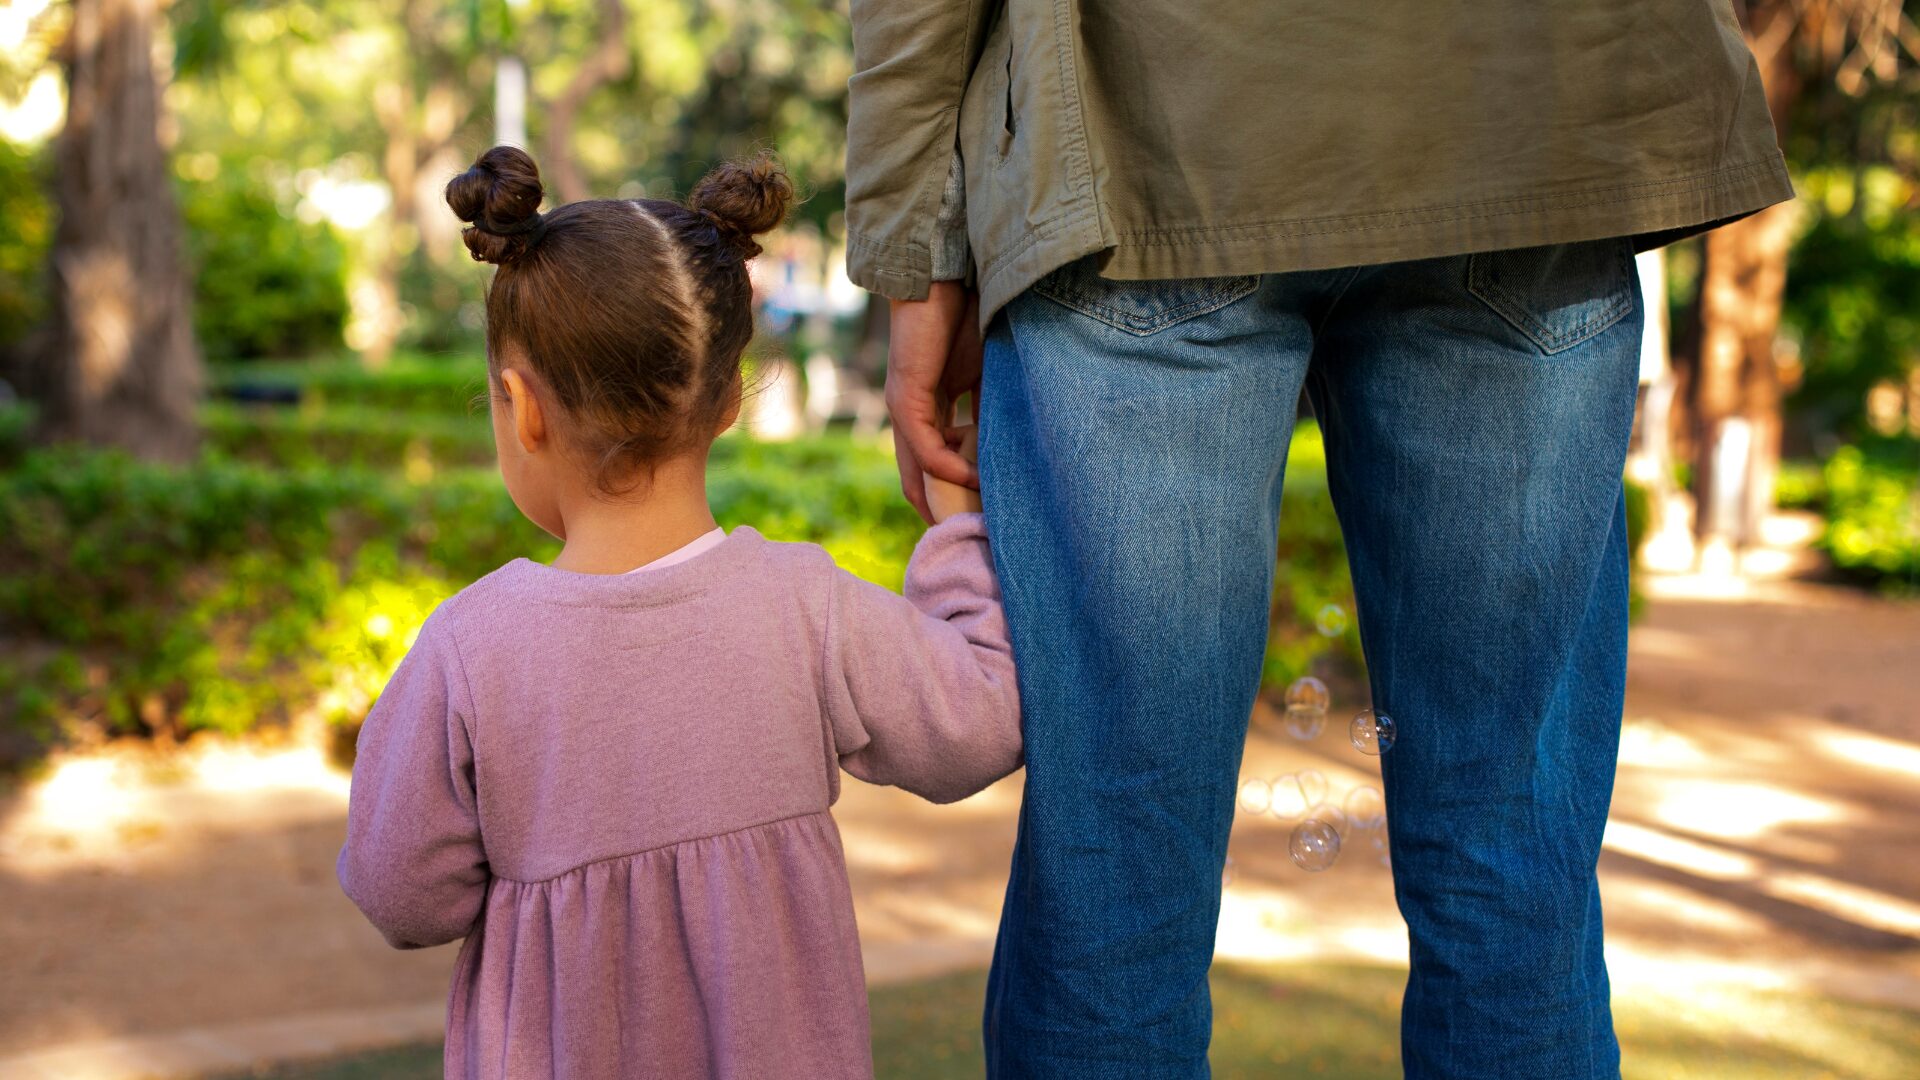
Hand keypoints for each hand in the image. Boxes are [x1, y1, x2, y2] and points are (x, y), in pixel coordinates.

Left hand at [885, 281, 981, 523]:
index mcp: (929, 407)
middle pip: (920, 477)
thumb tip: (1008, 447)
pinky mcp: (905, 400)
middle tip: (974, 535)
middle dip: (945, 507)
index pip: (936, 463)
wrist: (943, 278)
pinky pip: (925, 448)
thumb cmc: (966, 315)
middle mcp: (910, 413)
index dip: (956, 490)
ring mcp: (904, 409)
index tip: (984, 512)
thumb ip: (989, 410)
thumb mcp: (986, 374)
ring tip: (978, 516)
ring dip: (948, 496)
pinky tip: (974, 478)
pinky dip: (948, 468)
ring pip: (918, 471)